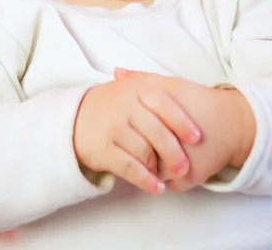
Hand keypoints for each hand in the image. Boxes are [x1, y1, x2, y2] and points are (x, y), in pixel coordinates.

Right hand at [73, 76, 201, 194]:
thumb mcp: (132, 88)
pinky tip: (157, 187)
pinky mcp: (102, 149)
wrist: (74, 118)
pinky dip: (146, 180)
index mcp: (135, 89)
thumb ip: (156, 85)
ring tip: (168, 174)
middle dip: (174, 152)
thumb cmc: (113, 103)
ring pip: (144, 151)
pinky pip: (129, 167)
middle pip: (156, 131)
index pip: (164, 104)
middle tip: (184, 166)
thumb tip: (188, 89)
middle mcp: (123, 105)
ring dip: (159, 167)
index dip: (182, 122)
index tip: (197, 137)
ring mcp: (112, 127)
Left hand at [114, 69, 255, 191]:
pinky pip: (162, 181)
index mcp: (160, 128)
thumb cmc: (199, 101)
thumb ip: (143, 79)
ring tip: (146, 143)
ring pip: (148, 170)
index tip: (125, 118)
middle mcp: (168, 154)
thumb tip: (117, 73)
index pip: (128, 134)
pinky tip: (161, 155)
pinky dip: (160, 171)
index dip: (125, 125)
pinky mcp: (186, 184)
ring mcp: (176, 173)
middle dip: (133, 145)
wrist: (232, 123)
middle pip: (136, 154)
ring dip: (146, 161)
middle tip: (132, 131)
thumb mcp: (170, 86)